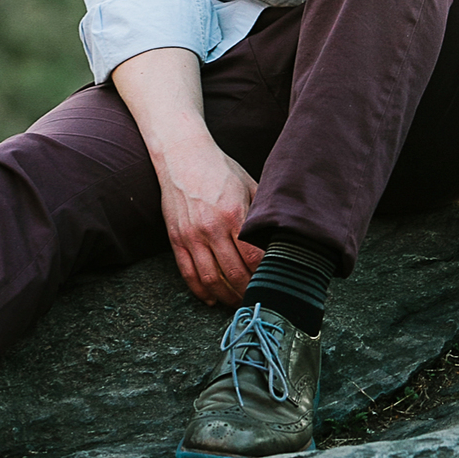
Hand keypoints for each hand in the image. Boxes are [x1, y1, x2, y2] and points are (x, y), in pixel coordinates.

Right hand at [150, 133, 265, 304]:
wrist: (181, 155)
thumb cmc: (220, 169)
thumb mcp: (248, 185)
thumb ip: (262, 212)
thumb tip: (282, 237)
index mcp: (232, 214)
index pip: (253, 258)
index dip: (264, 275)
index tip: (273, 281)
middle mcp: (210, 227)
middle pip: (234, 274)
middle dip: (249, 291)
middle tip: (259, 297)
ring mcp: (190, 235)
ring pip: (211, 279)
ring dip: (227, 296)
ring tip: (238, 302)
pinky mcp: (176, 238)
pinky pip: (188, 273)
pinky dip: (200, 291)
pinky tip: (212, 298)